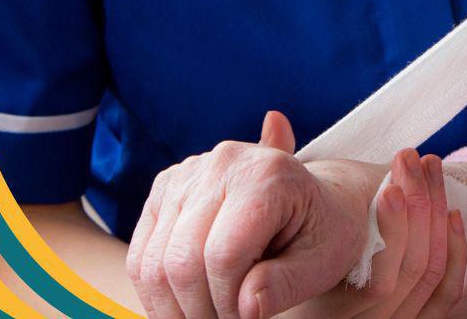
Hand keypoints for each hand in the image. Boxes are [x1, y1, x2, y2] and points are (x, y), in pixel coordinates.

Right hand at [125, 110, 379, 318]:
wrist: (320, 199)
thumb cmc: (326, 232)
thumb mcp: (322, 262)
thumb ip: (285, 285)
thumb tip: (246, 308)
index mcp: (268, 173)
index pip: (224, 255)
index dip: (229, 303)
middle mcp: (222, 163)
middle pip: (181, 261)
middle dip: (200, 310)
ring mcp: (187, 173)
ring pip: (153, 264)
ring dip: (175, 307)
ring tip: (210, 316)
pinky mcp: (164, 189)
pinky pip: (141, 255)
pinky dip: (157, 292)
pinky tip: (188, 305)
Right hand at [286, 151, 466, 318]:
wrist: (295, 301)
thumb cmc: (270, 260)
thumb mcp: (270, 231)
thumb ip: (272, 186)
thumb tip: (275, 118)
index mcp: (322, 306)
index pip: (379, 276)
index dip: (393, 227)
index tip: (393, 186)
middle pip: (411, 271)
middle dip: (420, 207)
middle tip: (411, 158)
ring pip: (429, 275)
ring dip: (436, 215)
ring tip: (429, 165)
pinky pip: (446, 294)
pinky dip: (456, 250)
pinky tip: (452, 212)